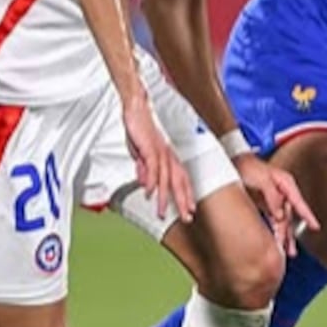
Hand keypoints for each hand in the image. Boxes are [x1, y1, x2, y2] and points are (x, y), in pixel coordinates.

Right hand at [123, 92, 194, 223]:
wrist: (136, 109)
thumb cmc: (140, 129)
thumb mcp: (141, 153)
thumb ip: (144, 168)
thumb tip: (144, 182)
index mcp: (168, 157)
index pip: (181, 179)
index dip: (186, 195)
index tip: (190, 209)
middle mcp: (168, 155)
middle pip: (179, 182)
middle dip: (182, 201)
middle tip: (186, 218)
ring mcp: (160, 152)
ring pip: (166, 178)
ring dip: (164, 197)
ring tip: (161, 212)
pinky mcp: (150, 148)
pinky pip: (152, 167)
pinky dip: (150, 181)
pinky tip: (148, 192)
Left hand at [235, 155, 318, 256]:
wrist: (232, 162)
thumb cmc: (247, 166)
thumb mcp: (261, 179)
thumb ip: (272, 196)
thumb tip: (279, 215)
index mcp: (285, 183)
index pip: (299, 202)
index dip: (307, 215)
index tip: (315, 227)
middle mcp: (282, 191)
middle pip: (289, 216)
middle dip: (290, 234)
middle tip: (290, 251)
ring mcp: (274, 198)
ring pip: (282, 220)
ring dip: (284, 236)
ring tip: (287, 252)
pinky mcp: (265, 203)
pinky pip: (273, 220)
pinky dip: (274, 231)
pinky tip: (275, 241)